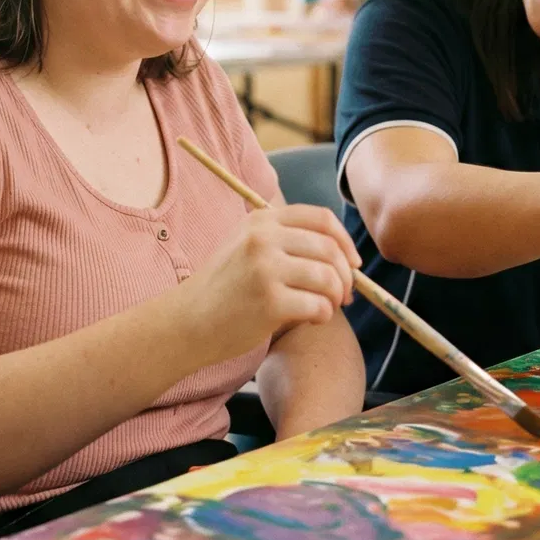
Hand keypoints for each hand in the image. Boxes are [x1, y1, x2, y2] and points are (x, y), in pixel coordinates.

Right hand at [178, 205, 360, 363]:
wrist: (186, 321)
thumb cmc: (223, 289)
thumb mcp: (246, 246)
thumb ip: (285, 240)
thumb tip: (343, 254)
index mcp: (261, 220)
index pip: (320, 218)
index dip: (345, 241)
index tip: (353, 262)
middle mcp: (263, 238)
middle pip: (329, 248)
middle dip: (346, 275)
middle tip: (345, 295)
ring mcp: (266, 269)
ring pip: (328, 278)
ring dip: (336, 296)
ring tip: (326, 307)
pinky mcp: (270, 302)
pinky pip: (318, 306)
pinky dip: (323, 315)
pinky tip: (311, 319)